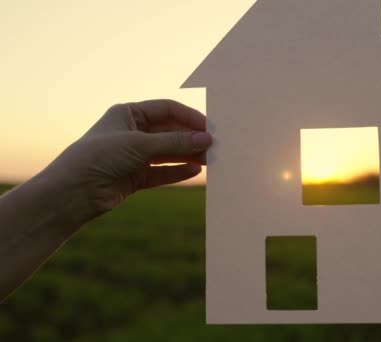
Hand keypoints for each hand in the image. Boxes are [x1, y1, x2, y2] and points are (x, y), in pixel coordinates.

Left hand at [44, 100, 211, 221]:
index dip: (189, 117)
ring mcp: (134, 155)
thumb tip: (206, 139)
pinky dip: (177, 171)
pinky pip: (162, 172)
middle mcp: (132, 133)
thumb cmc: (99, 157)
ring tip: (209, 160)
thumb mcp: (140, 145)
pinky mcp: (135, 177)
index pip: (166, 110)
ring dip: (187, 155)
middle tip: (213, 146)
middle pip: (169, 132)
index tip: (209, 127)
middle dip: (190, 139)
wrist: (73, 192)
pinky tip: (194, 171)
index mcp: (128, 114)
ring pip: (168, 153)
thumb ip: (175, 142)